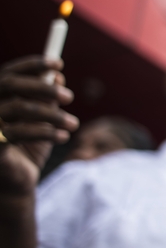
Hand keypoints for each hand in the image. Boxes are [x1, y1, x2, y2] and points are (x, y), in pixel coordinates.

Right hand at [0, 56, 77, 194]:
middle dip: (43, 87)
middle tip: (69, 97)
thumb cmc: (27, 147)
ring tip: (73, 124)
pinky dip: (46, 132)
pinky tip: (63, 136)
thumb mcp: (40, 120)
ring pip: (20, 108)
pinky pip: (19, 132)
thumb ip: (44, 98)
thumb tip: (56, 75)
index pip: (9, 73)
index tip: (59, 64)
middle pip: (11, 85)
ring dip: (52, 114)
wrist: (17, 183)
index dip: (32, 64)